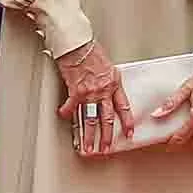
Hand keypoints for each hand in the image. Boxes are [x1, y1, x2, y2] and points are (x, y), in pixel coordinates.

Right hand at [55, 41, 126, 157]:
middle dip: (107, 136)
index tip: (129, 132)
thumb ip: (109, 81)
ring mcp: (90, 92)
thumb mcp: (108, 66)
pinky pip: (72, 107)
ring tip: (89, 146)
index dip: (127, 122)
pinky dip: (66, 112)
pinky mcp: (76, 91)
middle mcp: (104, 90)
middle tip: (106, 148)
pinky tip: (63, 116)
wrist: (78, 44)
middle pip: (108, 118)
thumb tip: (108, 91)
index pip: (124, 107)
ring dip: (90, 135)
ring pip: (91, 119)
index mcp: (114, 84)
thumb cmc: (91, 51)